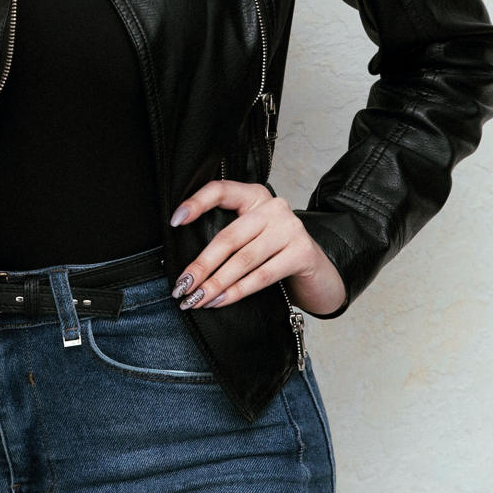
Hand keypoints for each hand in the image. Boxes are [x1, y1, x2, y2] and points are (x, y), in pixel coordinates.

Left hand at [168, 179, 347, 316]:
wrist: (317, 271)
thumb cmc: (274, 253)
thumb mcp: (252, 235)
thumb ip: (228, 235)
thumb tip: (188, 264)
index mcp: (255, 196)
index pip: (221, 190)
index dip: (196, 203)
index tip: (175, 222)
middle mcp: (274, 207)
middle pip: (228, 237)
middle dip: (201, 266)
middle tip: (182, 287)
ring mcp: (290, 229)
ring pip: (243, 260)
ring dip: (216, 284)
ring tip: (197, 299)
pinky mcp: (302, 253)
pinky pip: (261, 276)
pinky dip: (237, 291)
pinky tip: (220, 301)